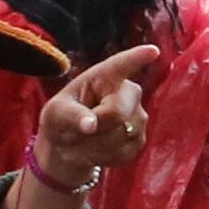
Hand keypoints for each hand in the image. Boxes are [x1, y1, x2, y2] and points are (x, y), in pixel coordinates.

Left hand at [35, 42, 161, 188]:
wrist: (69, 145)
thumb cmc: (61, 119)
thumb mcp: (55, 114)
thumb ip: (70, 116)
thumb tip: (90, 125)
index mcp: (104, 77)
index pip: (121, 65)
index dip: (137, 58)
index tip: (152, 51)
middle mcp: (128, 93)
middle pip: (117, 113)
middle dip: (93, 130)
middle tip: (75, 133)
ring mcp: (138, 117)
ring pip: (121, 138)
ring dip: (94, 147)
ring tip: (81, 143)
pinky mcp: (140, 139)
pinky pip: (124, 153)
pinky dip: (104, 157)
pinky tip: (94, 151)